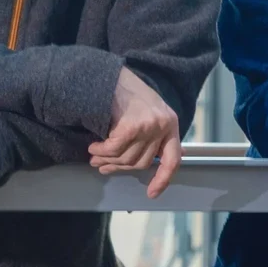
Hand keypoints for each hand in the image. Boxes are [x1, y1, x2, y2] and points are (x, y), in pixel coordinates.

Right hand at [89, 67, 183, 197]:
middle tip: (102, 167)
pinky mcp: (132, 126)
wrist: (111, 73)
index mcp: (171, 123)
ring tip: (94, 157)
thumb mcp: (150, 111)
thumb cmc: (128, 92)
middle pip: (142, 162)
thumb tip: (160, 160)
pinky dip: (101, 151)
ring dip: (107, 160)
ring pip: (126, 158)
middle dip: (119, 167)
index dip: (163, 179)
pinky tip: (94, 147)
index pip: (173, 160)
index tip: (152, 193)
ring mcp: (148, 126)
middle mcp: (163, 125)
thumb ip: (155, 134)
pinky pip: (114, 149)